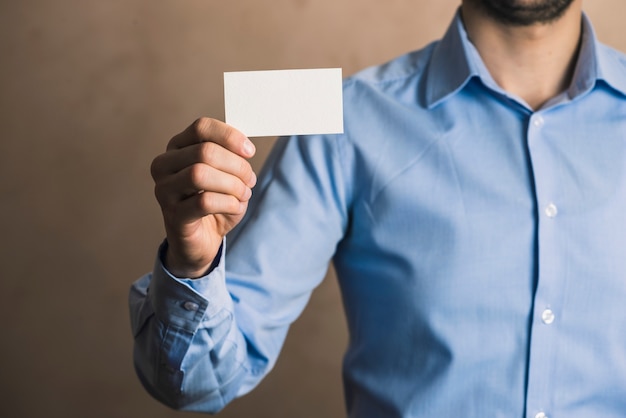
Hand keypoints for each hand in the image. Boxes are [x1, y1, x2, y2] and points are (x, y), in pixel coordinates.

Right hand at [150, 118, 256, 277]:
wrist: (202, 240)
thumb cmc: (215, 202)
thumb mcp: (227, 175)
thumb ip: (232, 157)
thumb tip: (244, 148)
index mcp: (177, 148)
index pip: (201, 127)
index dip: (230, 136)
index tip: (249, 151)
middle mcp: (164, 165)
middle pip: (205, 151)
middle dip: (236, 166)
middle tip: (250, 180)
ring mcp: (164, 191)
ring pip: (200, 174)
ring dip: (232, 184)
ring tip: (244, 194)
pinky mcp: (173, 216)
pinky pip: (204, 202)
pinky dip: (228, 203)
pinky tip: (235, 207)